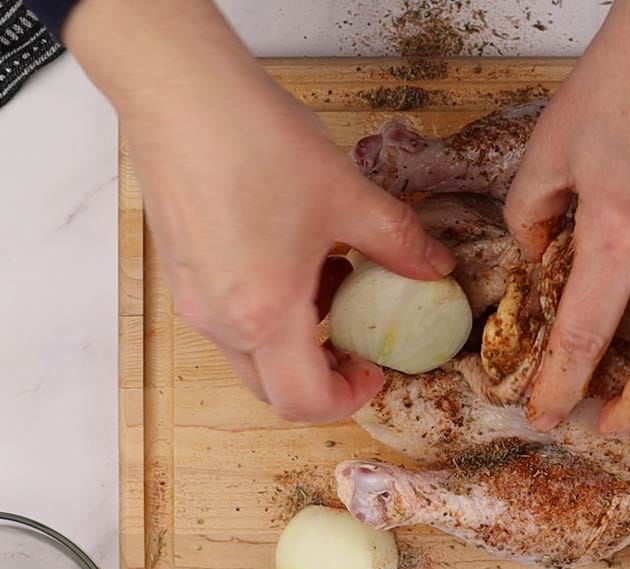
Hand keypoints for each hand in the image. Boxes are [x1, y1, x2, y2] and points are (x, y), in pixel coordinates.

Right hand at [66, 0, 453, 421]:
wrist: (181, 94)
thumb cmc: (260, 146)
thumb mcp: (348, 197)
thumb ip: (399, 243)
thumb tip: (437, 268)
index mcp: (265, 317)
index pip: (304, 402)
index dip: (349, 398)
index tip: (375, 368)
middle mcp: (220, 321)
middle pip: (273, 388)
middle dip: (322, 375)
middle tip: (356, 339)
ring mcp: (193, 298)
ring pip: (251, 352)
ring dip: (298, 337)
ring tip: (330, 277)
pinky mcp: (181, 272)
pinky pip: (229, 317)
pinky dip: (268, 309)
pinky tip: (292, 252)